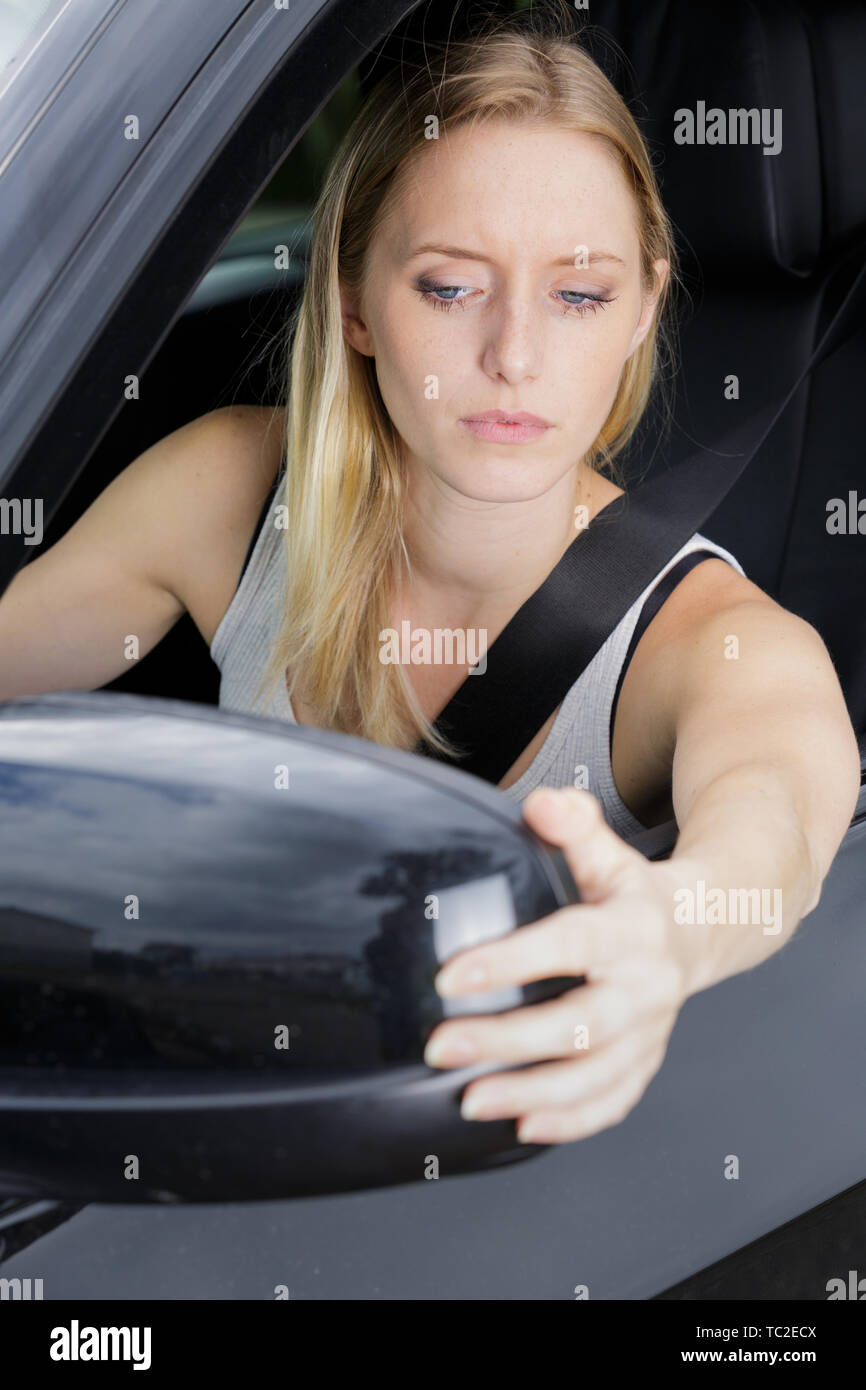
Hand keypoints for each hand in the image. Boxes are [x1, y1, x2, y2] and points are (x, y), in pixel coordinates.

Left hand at [423, 786, 699, 1144]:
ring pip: (594, 1077)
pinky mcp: (644, 1064)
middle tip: (441, 1047)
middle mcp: (645, 988)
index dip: (512, 962)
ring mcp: (648, 1034)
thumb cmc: (635, 893)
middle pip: (580, 1026)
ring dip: (531, 1095)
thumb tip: (542, 804)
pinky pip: (611, 1103)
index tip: (450, 977)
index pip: (570, 946)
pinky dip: (569, 1122)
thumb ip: (575, 825)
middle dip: (507, 1042)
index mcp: (632, 930)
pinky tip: (519, 1127)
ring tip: (469, 1101)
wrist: (703, 933)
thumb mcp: (610, 851)